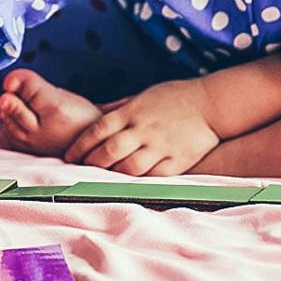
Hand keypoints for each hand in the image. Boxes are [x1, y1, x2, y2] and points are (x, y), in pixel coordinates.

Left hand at [63, 78, 219, 176]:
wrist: (212, 104)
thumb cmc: (173, 98)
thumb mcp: (141, 96)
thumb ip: (115, 109)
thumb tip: (88, 114)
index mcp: (132, 112)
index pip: (97, 130)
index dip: (79, 146)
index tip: (69, 157)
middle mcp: (144, 129)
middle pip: (110, 151)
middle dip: (92, 163)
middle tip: (84, 170)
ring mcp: (161, 146)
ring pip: (129, 168)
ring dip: (113, 175)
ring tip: (105, 178)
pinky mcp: (178, 161)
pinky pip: (154, 177)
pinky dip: (139, 182)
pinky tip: (130, 184)